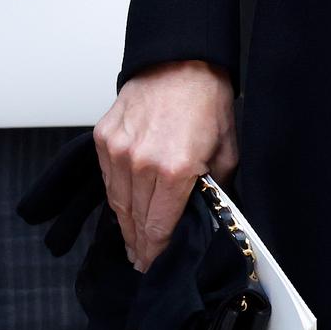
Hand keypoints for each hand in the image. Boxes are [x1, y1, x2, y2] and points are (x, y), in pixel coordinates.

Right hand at [94, 60, 237, 271]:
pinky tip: (124, 207)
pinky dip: (116, 194)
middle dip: (141, 245)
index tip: (156, 267)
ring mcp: (118, 149)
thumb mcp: (226, 153)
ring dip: (125, 225)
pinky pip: (107, 178)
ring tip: (132, 242)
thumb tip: (207, 220)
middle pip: (135, 220)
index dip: (158, 253)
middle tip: (143, 262)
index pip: (160, 228)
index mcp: (174, 169)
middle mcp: (140, 162)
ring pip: (117, 203)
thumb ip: (213, 192)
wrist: (180, 62)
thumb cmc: (206, 102)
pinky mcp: (104, 137)